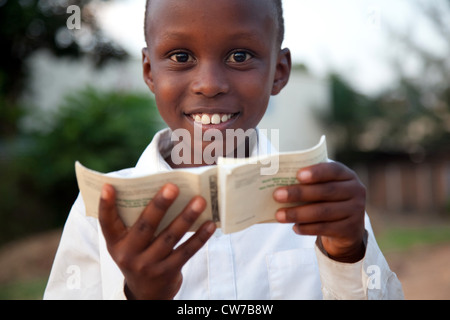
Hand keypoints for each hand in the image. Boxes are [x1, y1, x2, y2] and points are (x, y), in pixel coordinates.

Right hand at [99, 183, 215, 298]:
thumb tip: (159, 190)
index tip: (109, 187)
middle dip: (160, 205)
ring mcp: (148, 266)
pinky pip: (186, 252)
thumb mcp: (127, 242)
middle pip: (146, 226)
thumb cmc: (138, 254)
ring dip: (186, 217)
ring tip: (200, 201)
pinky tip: (210, 224)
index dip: (106, 205)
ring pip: (170, 237)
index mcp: (116, 242)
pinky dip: (200, 237)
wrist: (146, 293)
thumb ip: (135, 221)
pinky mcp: (168, 272)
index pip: (107, 222)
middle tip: (173, 187)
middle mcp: (129, 255)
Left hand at [273, 162, 365, 262]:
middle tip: (277, 195)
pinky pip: (325, 228)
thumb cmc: (327, 200)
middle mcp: (355, 191)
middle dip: (299, 193)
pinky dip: (307, 228)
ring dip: (298, 213)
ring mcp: (356, 211)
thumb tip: (278, 182)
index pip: (333, 170)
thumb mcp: (324, 187)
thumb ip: (308, 182)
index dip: (316, 172)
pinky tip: (294, 227)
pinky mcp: (350, 229)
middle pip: (325, 191)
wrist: (348, 227)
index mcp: (347, 175)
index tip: (298, 175)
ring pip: (323, 212)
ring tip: (279, 215)